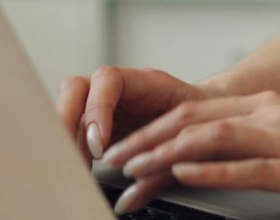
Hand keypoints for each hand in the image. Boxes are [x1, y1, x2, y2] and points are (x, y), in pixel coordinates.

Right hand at [54, 67, 226, 206]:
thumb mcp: (187, 142)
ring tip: (76, 165)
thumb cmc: (202, 122)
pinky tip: (80, 166)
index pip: (109, 80)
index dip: (98, 108)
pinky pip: (75, 127)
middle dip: (68, 118)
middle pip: (77, 87)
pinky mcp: (100, 122)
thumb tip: (130, 198)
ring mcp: (106, 103)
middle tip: (74, 153)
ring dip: (67, 136)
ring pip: (71, 106)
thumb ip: (158, 168)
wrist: (212, 115)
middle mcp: (120, 89)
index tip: (99, 143)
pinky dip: (73, 147)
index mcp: (146, 82)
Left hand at [97, 91, 279, 219]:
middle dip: (145, 141)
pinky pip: (249, 166)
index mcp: (269, 107)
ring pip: (211, 137)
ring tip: (131, 172)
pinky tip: (184, 175)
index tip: (121, 151)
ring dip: (164, 155)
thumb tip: (214, 161)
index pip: (194, 112)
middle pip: (192, 119)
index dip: (151, 130)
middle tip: (109, 164)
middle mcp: (274, 113)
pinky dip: (211, 169)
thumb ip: (259, 147)